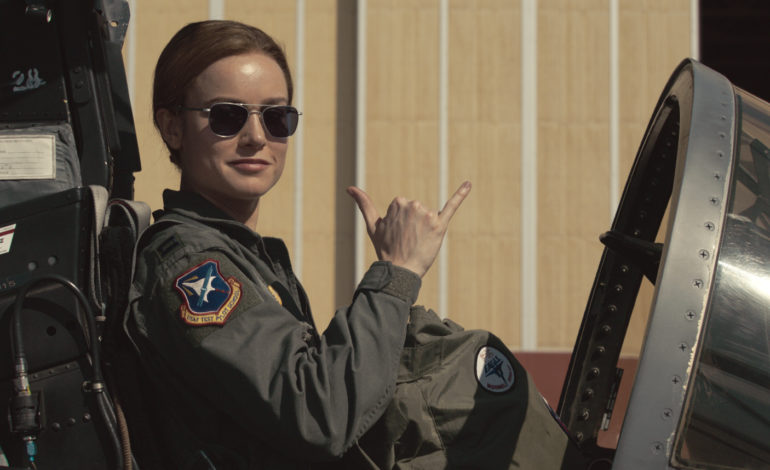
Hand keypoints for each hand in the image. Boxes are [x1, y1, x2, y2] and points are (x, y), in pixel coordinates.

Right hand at [347, 181, 470, 277]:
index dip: (402, 223)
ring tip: (417, 242)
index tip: (398, 234)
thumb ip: (363, 204)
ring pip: (429, 216)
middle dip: (414, 225)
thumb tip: (349, 188)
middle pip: (418, 210)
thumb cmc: (385, 249)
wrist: (400, 271)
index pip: (406, 207)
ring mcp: (427, 215)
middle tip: (407, 240)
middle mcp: (413, 205)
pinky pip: (452, 206)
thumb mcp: (373, 225)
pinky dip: (461, 194)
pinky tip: (469, 184)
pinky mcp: (440, 225)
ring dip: (425, 229)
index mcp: (399, 202)